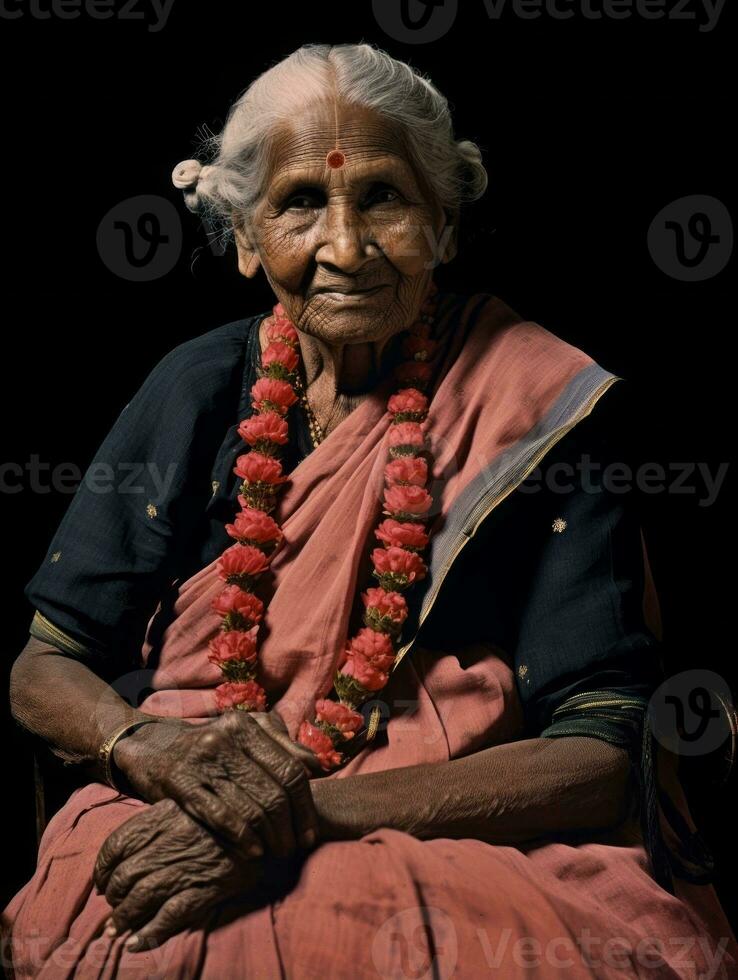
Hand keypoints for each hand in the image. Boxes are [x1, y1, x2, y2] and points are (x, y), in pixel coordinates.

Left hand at [93, 798, 262, 950]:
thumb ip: (161, 820)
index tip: (101, 879)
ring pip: (142, 896)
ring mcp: (189, 865)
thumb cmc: (226, 812)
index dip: (103, 866)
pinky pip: (170, 915)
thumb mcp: (190, 803)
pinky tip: (136, 943)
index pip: (118, 843)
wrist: (268, 821)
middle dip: (112, 895)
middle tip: (112, 906)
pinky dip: (149, 933)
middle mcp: (173, 840)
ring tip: (116, 928)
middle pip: (126, 873)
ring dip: (124, 917)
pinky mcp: (207, 888)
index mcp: (165, 815)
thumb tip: (127, 848)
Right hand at [112, 708, 323, 858]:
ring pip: (250, 806)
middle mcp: (225, 737)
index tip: (310, 832)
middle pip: (274, 791)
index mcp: (246, 724)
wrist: (153, 747)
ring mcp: (201, 759)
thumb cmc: (212, 745)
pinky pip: (219, 815)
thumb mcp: (246, 733)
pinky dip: (241, 837)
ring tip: (277, 853)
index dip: (305, 805)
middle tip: (294, 849)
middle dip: (290, 827)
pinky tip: (253, 851)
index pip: (290, 769)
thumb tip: (317, 766)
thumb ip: (282, 745)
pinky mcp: (180, 781)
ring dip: (270, 838)